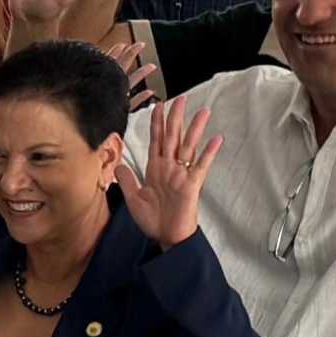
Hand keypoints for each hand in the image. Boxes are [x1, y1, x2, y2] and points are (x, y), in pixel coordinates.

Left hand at [115, 98, 217, 246]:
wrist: (166, 238)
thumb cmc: (153, 220)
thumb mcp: (133, 199)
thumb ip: (127, 180)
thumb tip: (118, 162)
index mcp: (155, 168)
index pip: (157, 139)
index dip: (157, 122)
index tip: (159, 104)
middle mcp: (169, 167)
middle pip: (173, 136)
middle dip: (176, 117)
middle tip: (181, 98)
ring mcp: (182, 174)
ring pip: (188, 146)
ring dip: (195, 128)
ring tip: (203, 111)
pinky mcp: (192, 185)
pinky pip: (201, 166)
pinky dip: (209, 152)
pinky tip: (217, 139)